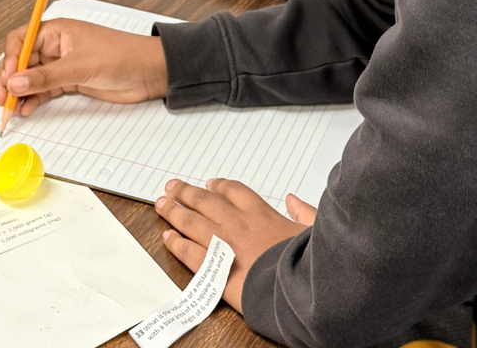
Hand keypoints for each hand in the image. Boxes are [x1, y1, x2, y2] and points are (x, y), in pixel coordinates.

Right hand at [0, 18, 167, 115]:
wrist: (148, 72)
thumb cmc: (122, 55)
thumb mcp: (80, 66)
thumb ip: (46, 77)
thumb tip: (15, 82)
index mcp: (57, 31)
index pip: (21, 40)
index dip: (10, 60)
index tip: (7, 80)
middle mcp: (57, 45)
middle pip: (22, 60)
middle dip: (10, 79)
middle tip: (3, 99)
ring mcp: (63, 63)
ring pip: (31, 77)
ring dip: (20, 92)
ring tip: (11, 109)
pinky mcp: (70, 80)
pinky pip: (44, 89)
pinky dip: (33, 99)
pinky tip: (26, 109)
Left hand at [155, 178, 316, 311]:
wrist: (296, 291)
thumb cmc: (307, 262)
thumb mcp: (314, 230)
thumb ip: (304, 212)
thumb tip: (294, 200)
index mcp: (261, 214)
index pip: (234, 192)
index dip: (219, 186)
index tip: (210, 184)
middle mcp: (238, 224)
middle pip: (206, 202)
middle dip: (188, 193)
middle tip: (172, 187)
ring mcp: (224, 245)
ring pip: (192, 222)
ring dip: (175, 212)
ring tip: (162, 204)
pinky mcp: (215, 270)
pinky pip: (190, 253)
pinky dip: (177, 244)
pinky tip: (167, 237)